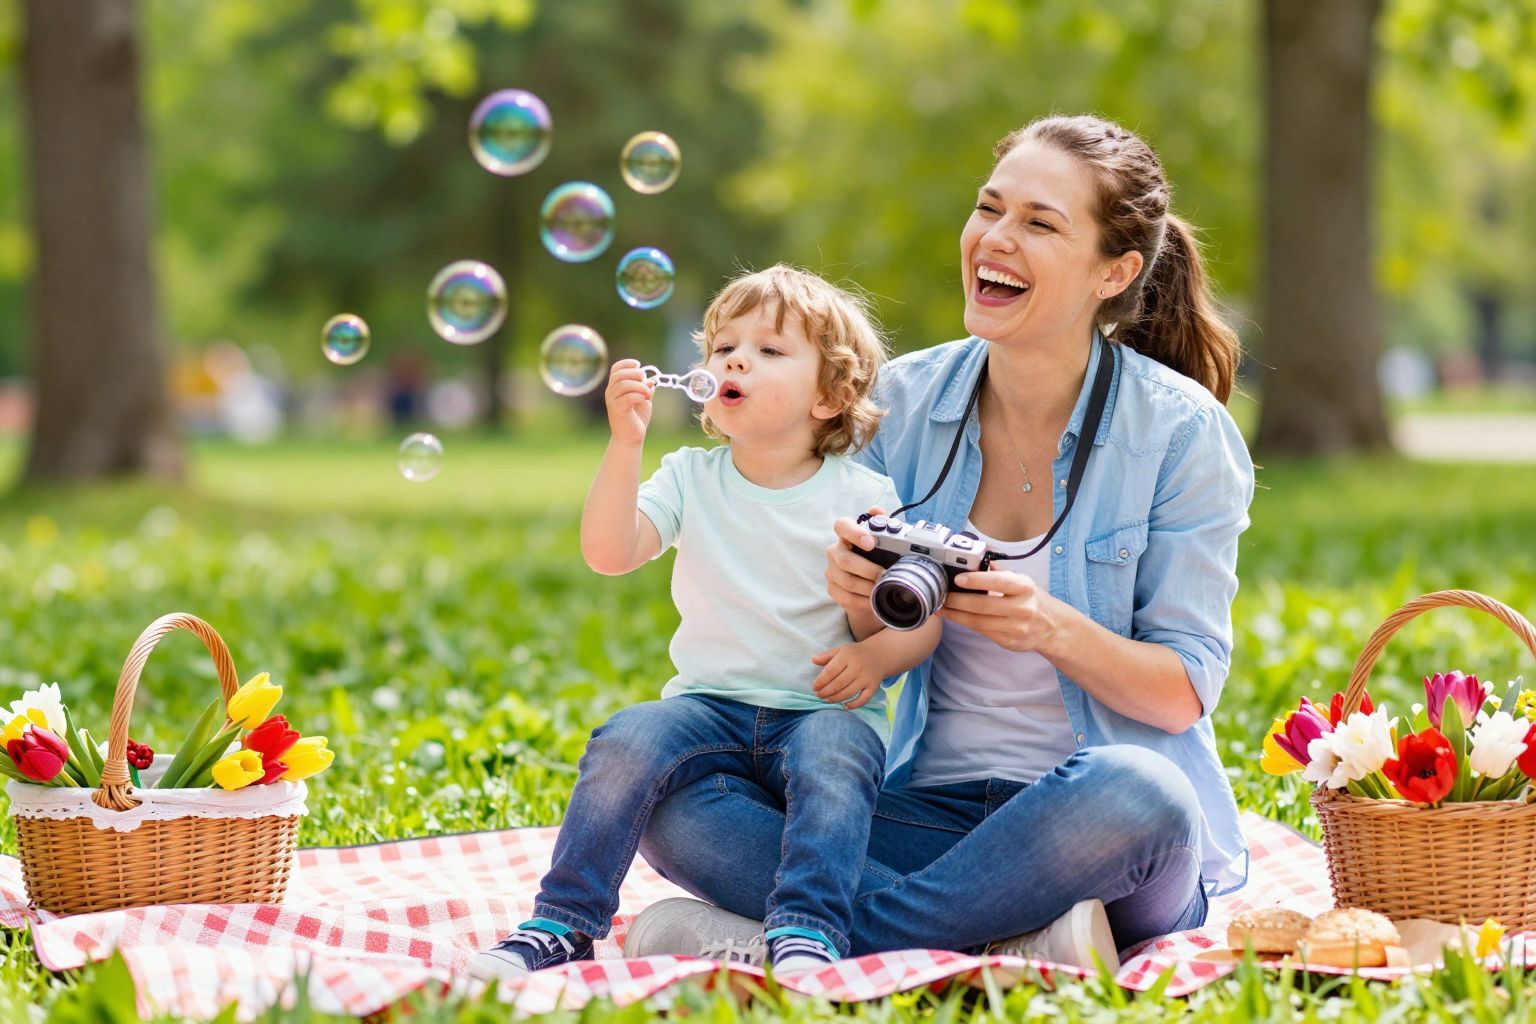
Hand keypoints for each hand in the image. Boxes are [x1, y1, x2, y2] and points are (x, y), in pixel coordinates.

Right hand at [605, 359, 652, 446]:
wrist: (630, 438)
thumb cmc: (636, 419)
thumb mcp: (644, 400)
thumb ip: (646, 389)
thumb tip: (651, 380)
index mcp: (616, 387)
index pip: (616, 369)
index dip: (627, 363)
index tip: (638, 365)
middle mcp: (611, 393)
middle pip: (619, 374)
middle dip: (635, 374)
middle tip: (645, 382)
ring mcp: (612, 401)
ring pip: (623, 384)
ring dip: (639, 386)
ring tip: (648, 394)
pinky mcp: (617, 410)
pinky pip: (627, 397)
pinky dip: (638, 395)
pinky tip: (644, 399)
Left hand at [810, 643, 882, 709]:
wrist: (879, 655)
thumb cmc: (855, 654)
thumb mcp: (841, 650)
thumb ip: (827, 656)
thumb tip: (813, 660)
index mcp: (847, 656)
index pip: (830, 671)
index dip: (821, 681)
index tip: (814, 687)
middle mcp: (858, 667)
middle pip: (838, 684)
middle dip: (826, 692)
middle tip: (819, 695)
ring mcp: (866, 678)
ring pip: (849, 693)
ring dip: (836, 699)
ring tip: (827, 700)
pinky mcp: (874, 687)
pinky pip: (863, 699)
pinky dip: (853, 705)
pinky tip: (844, 706)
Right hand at [824, 507, 885, 615]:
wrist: (868, 585)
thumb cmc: (876, 559)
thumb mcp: (883, 541)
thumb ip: (881, 523)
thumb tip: (875, 510)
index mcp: (846, 535)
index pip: (842, 526)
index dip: (855, 533)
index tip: (871, 542)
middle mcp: (835, 551)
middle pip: (844, 559)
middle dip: (867, 568)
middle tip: (884, 574)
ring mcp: (832, 571)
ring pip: (846, 580)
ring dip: (867, 586)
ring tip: (882, 588)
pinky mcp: (833, 590)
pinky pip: (847, 597)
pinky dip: (863, 600)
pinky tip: (874, 600)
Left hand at [939, 570, 1058, 653]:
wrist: (1052, 627)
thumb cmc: (1032, 600)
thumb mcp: (1022, 582)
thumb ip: (1000, 573)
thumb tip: (977, 560)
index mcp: (1025, 588)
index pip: (999, 582)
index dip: (976, 580)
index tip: (957, 579)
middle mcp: (1022, 608)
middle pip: (982, 605)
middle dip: (957, 600)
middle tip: (941, 595)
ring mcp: (1015, 628)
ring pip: (978, 622)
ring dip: (955, 614)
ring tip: (941, 607)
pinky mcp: (1008, 642)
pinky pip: (982, 631)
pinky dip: (965, 623)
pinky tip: (955, 617)